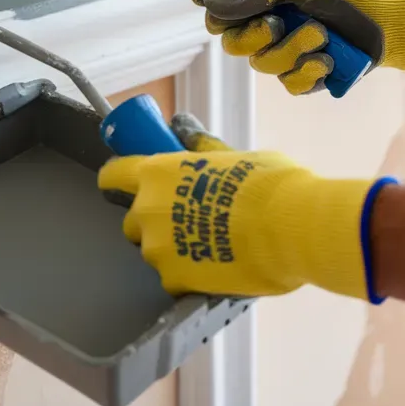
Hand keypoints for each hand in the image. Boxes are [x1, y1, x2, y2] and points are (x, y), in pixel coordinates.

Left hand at [97, 114, 388, 299]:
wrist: (292, 228)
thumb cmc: (267, 183)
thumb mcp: (232, 155)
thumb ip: (200, 147)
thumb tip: (183, 126)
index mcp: (156, 173)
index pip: (112, 175)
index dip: (118, 179)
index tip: (127, 183)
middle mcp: (147, 210)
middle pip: (132, 219)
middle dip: (152, 219)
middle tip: (187, 217)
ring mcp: (157, 248)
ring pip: (152, 249)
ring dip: (171, 248)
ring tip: (208, 245)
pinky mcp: (174, 279)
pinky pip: (172, 277)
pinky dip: (188, 274)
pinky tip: (215, 266)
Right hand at [188, 0, 404, 94]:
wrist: (396, 20)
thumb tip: (211, 2)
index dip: (207, 1)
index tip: (207, 4)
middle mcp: (269, 18)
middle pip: (230, 39)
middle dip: (251, 35)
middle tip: (275, 24)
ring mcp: (285, 48)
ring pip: (260, 65)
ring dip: (289, 51)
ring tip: (321, 35)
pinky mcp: (305, 74)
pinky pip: (288, 84)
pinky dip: (308, 72)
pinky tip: (328, 58)